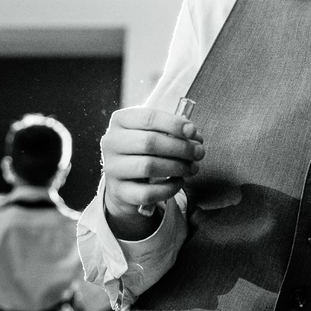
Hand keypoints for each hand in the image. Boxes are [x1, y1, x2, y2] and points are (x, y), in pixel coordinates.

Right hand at [100, 106, 203, 234]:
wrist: (125, 181)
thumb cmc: (145, 150)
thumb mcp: (154, 132)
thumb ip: (173, 130)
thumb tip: (193, 134)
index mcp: (120, 121)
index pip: (148, 117)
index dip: (174, 124)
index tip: (193, 131)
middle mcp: (111, 142)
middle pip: (149, 142)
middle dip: (181, 147)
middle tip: (199, 152)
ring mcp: (111, 168)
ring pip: (148, 167)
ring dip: (178, 167)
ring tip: (193, 167)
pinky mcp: (118, 192)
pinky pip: (147, 193)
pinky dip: (168, 188)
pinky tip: (179, 182)